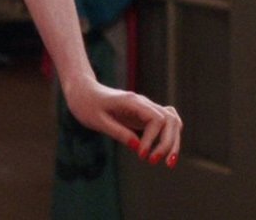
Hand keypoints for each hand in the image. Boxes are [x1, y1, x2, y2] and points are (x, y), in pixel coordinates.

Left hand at [63, 78, 183, 166]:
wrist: (83, 92)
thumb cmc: (87, 105)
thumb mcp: (98, 121)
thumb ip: (118, 132)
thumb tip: (138, 147)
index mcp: (132, 101)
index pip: (156, 119)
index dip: (153, 139)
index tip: (141, 155)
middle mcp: (143, 103)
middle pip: (170, 120)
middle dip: (168, 143)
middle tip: (154, 162)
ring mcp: (145, 108)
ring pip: (172, 121)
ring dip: (173, 142)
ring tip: (168, 163)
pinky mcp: (144, 115)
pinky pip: (164, 124)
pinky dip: (168, 138)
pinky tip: (163, 153)